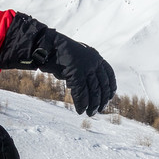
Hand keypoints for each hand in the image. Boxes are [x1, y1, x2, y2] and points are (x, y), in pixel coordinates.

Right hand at [0, 13, 117, 115]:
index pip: (109, 74)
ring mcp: (85, 68)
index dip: (111, 87)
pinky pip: (81, 93)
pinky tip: (80, 110)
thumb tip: (83, 87)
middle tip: (100, 109)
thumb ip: (82, 71)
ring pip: (93, 90)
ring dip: (92, 104)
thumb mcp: (75, 59)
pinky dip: (81, 104)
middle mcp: (93, 62)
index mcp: (95, 57)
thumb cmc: (58, 52)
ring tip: (90, 113)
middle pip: (102, 84)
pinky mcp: (76, 74)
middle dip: (102, 99)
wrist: (47, 45)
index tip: (110, 97)